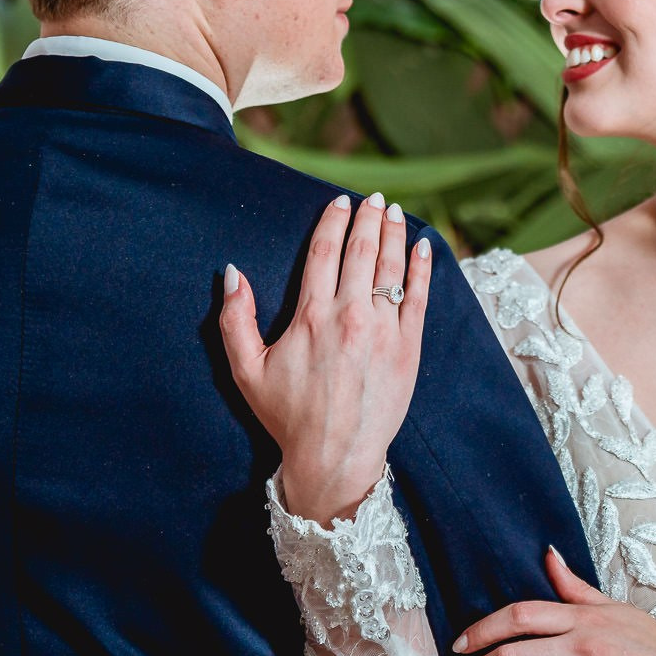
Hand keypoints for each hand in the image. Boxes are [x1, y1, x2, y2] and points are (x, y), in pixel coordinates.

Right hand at [219, 192, 431, 523]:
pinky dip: (421, 268)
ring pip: (392, 268)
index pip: (324, 251)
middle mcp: (350, 316)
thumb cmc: (288, 416)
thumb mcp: (246, 370)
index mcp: (311, 316)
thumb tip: (232, 273)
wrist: (335, 457)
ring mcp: (385, 331)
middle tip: (372, 198)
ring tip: (392, 212)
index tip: (339, 202)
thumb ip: (234, 319)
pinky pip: (419, 297)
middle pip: (362, 251)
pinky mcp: (409, 348)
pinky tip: (422, 247)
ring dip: (393, 234)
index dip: (332, 221)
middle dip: (367, 218)